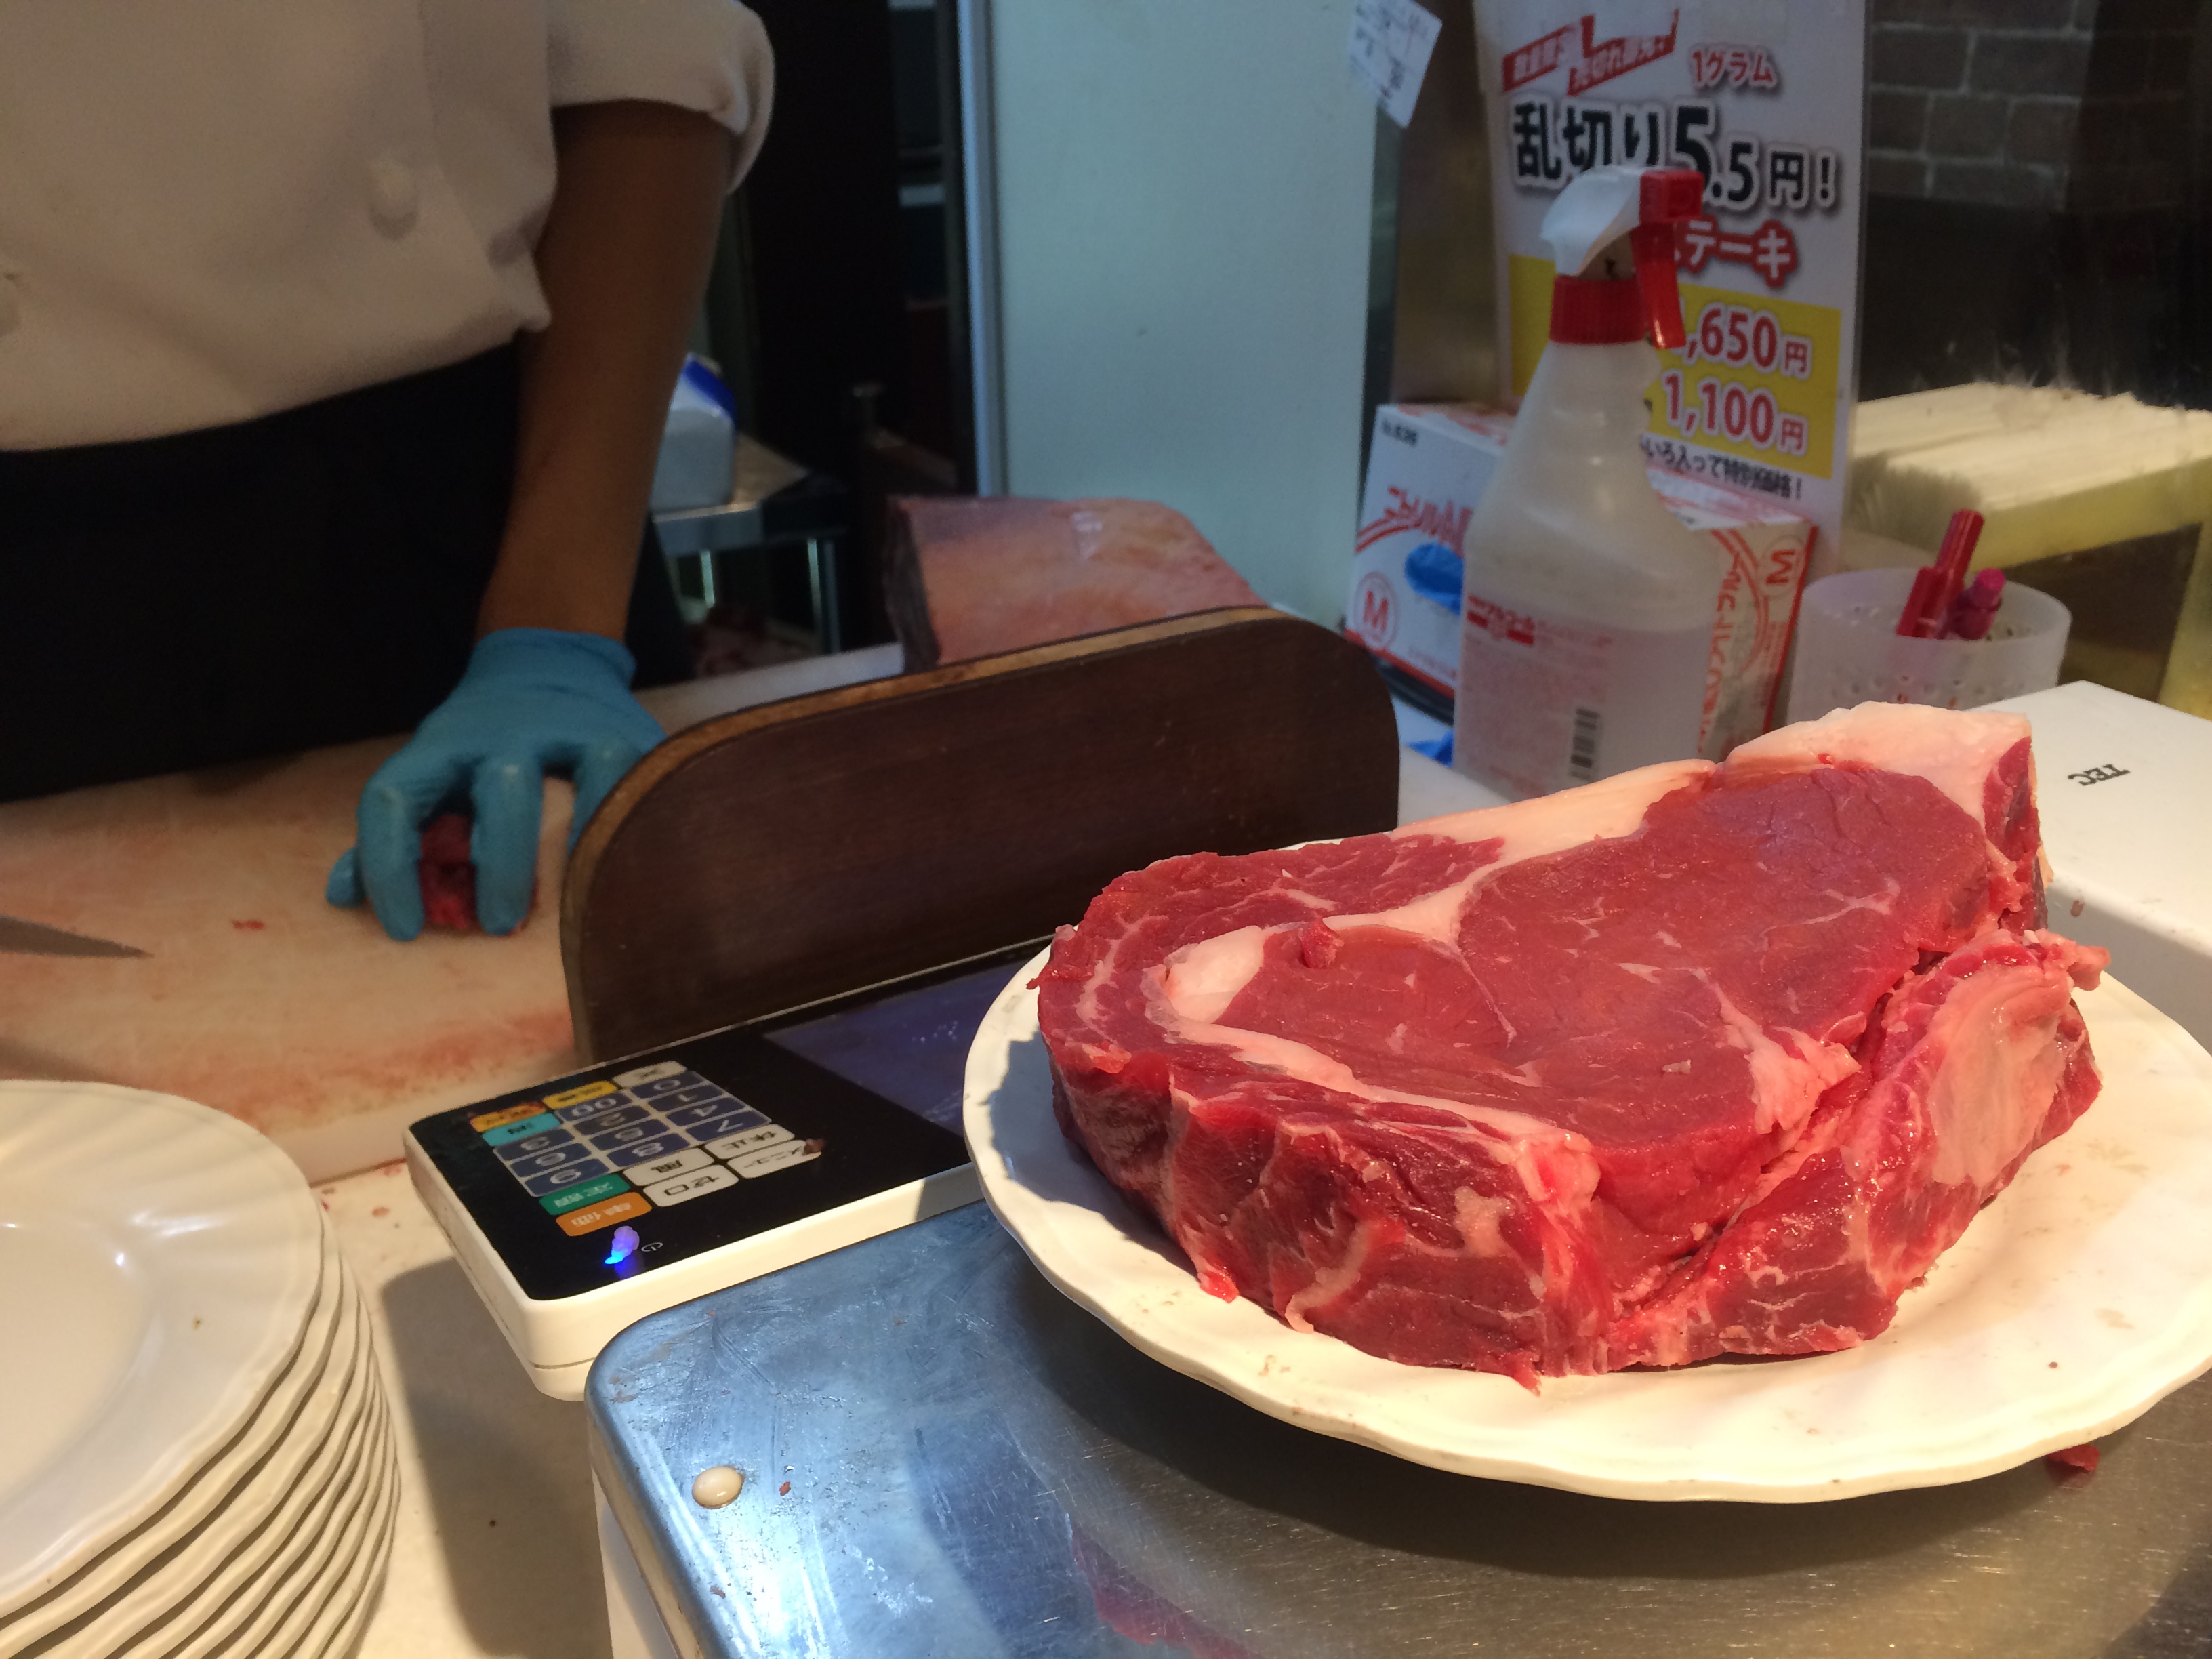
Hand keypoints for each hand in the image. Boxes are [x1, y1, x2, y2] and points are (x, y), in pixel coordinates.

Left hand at [326, 628, 663, 939]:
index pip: (394, 798)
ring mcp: (569, 731)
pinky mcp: (624, 737)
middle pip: (502, 790)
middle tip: (498, 926)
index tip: (402, 930)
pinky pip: (624, 785)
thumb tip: (343, 898)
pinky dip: (615, 829)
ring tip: (569, 908)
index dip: (388, 866)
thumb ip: (395, 835)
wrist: (551, 663)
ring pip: (581, 783)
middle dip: (501, 866)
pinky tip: (610, 866)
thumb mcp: (432, 774)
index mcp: (440, 745)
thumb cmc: (483, 744)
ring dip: (570, 851)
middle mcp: (503, 733)